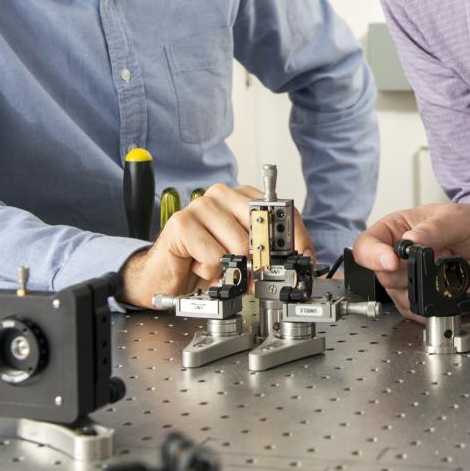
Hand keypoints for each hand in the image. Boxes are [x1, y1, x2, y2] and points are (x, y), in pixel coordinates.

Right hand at [119, 182, 313, 307]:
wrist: (165, 274)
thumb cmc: (204, 261)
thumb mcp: (244, 255)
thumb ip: (269, 250)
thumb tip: (299, 257)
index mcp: (242, 198)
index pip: (282, 210)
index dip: (296, 237)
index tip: (304, 257)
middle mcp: (223, 195)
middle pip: (262, 228)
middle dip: (262, 259)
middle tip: (252, 274)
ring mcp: (201, 205)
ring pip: (239, 245)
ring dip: (231, 269)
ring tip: (218, 268)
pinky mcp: (183, 222)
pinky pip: (215, 256)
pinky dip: (210, 271)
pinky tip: (199, 266)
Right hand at [352, 203, 469, 321]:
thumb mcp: (459, 218)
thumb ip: (435, 228)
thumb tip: (411, 240)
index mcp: (399, 229)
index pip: (368, 244)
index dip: (374, 256)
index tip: (392, 262)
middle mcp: (400, 256)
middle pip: (384, 276)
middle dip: (412, 273)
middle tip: (439, 262)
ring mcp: (412, 280)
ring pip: (400, 297)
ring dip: (429, 290)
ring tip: (452, 272)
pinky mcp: (427, 300)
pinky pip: (419, 312)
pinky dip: (437, 306)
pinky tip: (453, 290)